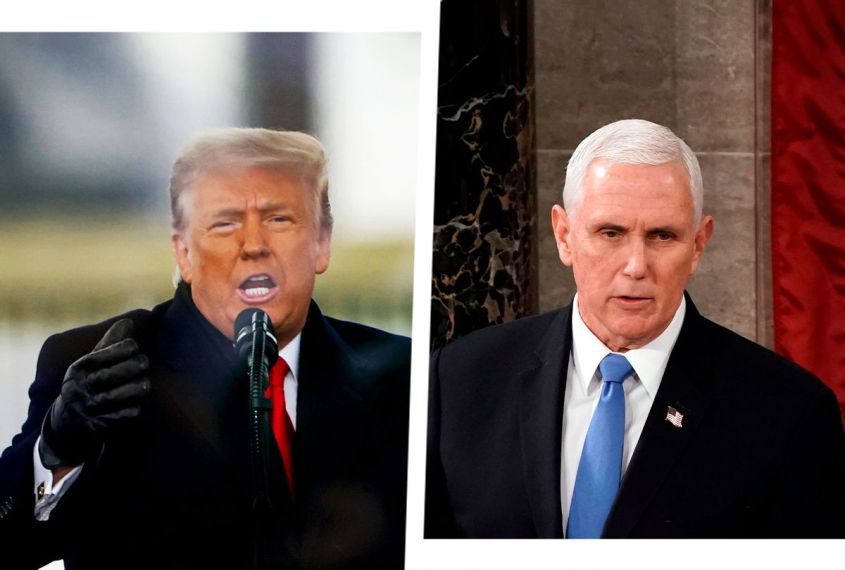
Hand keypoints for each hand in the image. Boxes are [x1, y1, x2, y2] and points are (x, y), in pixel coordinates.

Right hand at [39, 319, 150, 468]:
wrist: (67, 419)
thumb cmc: (88, 380)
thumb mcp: (93, 361)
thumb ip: (111, 343)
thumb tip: (129, 321)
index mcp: (79, 368)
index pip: (98, 357)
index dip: (118, 350)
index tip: (134, 345)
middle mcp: (80, 387)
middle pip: (104, 377)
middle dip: (127, 368)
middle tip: (144, 361)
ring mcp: (87, 406)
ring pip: (110, 398)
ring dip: (131, 390)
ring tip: (145, 384)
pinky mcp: (96, 423)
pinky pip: (113, 418)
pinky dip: (126, 412)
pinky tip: (138, 406)